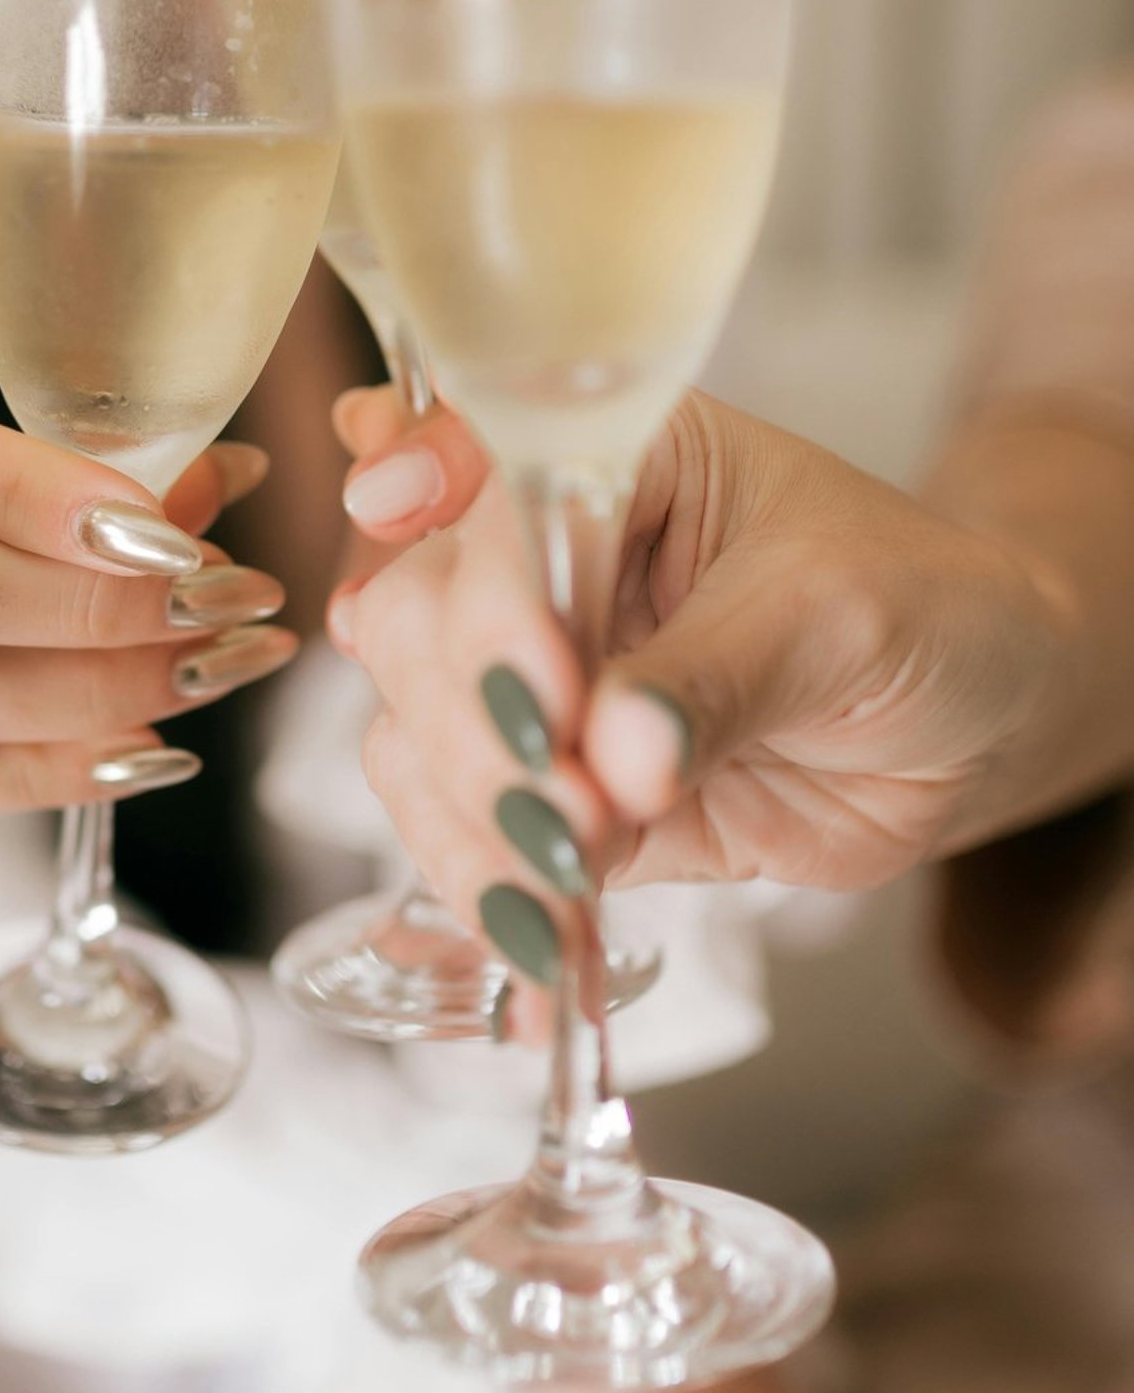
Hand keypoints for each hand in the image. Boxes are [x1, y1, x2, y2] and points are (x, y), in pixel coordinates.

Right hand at [333, 386, 1067, 1023]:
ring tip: (571, 873)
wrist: (981, 716)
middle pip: (416, 621)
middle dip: (477, 722)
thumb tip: (616, 758)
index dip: (484, 582)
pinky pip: (462, 833)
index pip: (488, 489)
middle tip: (573, 802)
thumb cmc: (924, 608)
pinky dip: (485, 890)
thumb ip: (720, 676)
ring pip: (412, 734)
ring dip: (472, 816)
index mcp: (609, 454)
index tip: (526, 670)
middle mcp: (541, 556)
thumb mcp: (840, 614)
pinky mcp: (550, 787)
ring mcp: (532, 676)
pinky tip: (539, 938)